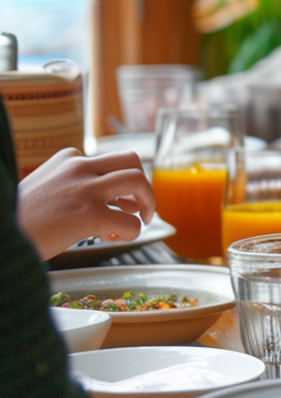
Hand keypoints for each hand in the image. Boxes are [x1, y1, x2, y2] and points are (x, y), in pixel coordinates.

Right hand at [17, 148, 152, 259]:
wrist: (0, 235)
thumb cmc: (20, 219)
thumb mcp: (47, 188)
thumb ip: (74, 187)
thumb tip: (111, 204)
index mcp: (68, 159)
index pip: (111, 160)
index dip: (121, 182)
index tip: (118, 201)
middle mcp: (79, 167)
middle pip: (132, 160)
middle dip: (144, 184)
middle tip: (140, 207)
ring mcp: (85, 189)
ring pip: (137, 181)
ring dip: (148, 202)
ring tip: (142, 219)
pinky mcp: (88, 214)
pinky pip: (129, 222)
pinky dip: (132, 232)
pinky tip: (114, 238)